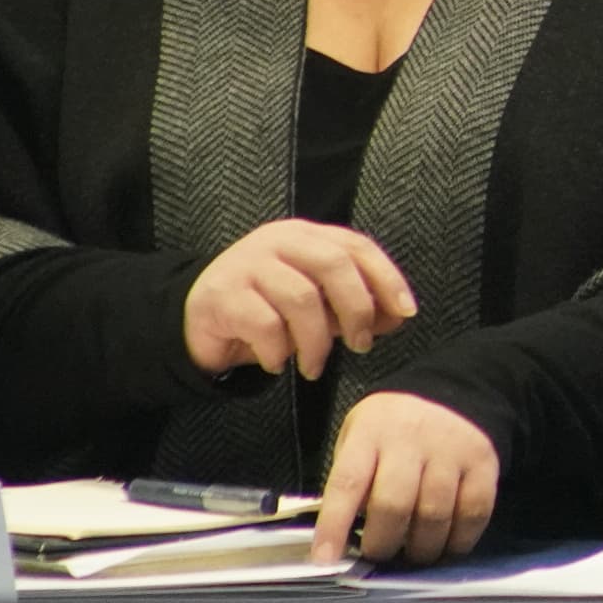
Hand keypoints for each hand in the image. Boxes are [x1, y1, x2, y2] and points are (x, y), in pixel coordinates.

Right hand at [184, 219, 416, 379]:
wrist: (197, 318)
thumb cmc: (265, 309)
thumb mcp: (315, 304)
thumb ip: (353, 305)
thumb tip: (397, 316)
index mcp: (306, 236)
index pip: (356, 247)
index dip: (386, 278)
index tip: (405, 312)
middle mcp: (278, 242)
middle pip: (333, 266)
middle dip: (357, 309)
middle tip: (361, 345)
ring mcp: (247, 265)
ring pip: (301, 298)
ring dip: (317, 342)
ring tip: (314, 366)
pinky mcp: (223, 296)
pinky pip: (266, 325)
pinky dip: (280, 351)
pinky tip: (278, 363)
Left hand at [312, 391, 499, 564]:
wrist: (451, 391)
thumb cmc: (392, 428)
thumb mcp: (359, 438)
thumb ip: (354, 482)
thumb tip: (347, 538)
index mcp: (371, 433)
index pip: (348, 483)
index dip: (334, 526)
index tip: (326, 560)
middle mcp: (411, 439)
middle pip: (394, 506)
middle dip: (383, 544)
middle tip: (380, 555)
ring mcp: (451, 450)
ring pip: (435, 515)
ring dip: (421, 548)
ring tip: (414, 555)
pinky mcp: (484, 463)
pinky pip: (474, 512)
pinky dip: (460, 540)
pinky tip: (448, 546)